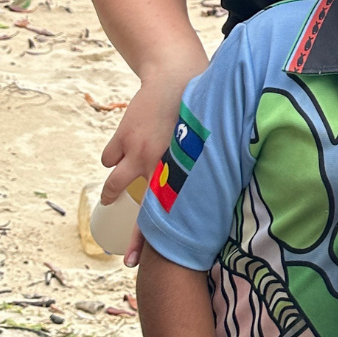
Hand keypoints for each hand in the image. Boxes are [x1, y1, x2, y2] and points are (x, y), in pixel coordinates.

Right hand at [99, 67, 194, 264]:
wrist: (175, 72)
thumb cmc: (201, 107)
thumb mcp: (209, 141)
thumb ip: (209, 168)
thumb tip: (227, 193)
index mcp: (181, 167)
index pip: (169, 215)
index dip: (157, 242)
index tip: (149, 264)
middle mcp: (156, 164)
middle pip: (141, 211)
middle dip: (136, 237)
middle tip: (132, 258)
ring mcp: (135, 150)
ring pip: (115, 181)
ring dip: (113, 192)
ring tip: (111, 199)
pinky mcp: (122, 135)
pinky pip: (110, 157)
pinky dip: (113, 159)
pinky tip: (120, 157)